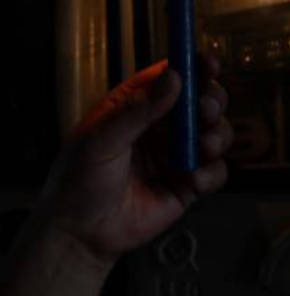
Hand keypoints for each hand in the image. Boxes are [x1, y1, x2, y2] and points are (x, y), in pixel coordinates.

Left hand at [41, 54, 232, 266]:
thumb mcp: (101, 139)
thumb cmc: (79, 179)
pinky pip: (214, 171)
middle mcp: (156, 128)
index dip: (190, 67)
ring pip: (213, 133)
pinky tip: (192, 180)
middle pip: (197, 102)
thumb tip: (173, 78)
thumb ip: (137, 110)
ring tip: (201, 146)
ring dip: (216, 135)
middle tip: (205, 109)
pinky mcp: (185, 185)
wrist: (80, 232)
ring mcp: (173, 156)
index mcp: (132, 108)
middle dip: (209, 101)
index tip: (208, 64)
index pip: (166, 79)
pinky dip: (210, 173)